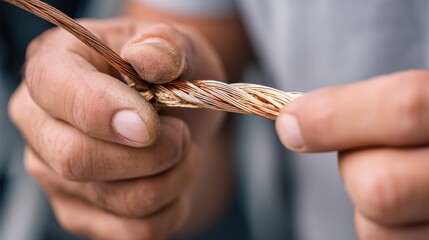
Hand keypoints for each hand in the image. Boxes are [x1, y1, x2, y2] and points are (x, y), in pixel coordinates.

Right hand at [9, 18, 228, 238]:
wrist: (174, 118)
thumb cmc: (168, 79)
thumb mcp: (176, 49)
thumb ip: (165, 46)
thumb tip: (147, 57)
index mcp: (55, 67)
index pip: (57, 90)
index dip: (105, 111)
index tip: (152, 125)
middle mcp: (41, 125)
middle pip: (77, 158)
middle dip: (151, 153)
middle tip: (182, 135)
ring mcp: (55, 175)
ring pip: (119, 200)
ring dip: (174, 177)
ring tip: (184, 151)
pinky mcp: (81, 212)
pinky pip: (137, 231)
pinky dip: (173, 206)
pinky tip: (173, 178)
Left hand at [276, 71, 428, 238]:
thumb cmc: (428, 128)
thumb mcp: (420, 100)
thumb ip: (369, 105)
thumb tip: (291, 123)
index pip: (404, 107)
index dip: (333, 116)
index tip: (290, 121)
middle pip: (379, 184)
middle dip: (352, 163)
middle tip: (365, 147)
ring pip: (375, 225)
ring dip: (365, 199)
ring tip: (397, 175)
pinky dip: (379, 224)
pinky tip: (404, 205)